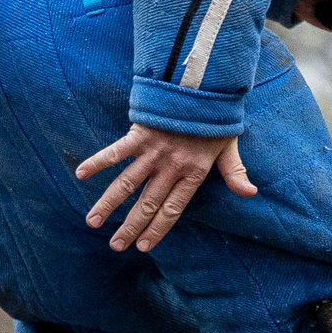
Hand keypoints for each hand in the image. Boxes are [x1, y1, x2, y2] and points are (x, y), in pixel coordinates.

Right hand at [74, 124, 256, 251]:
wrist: (204, 86)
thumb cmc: (216, 118)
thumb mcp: (230, 146)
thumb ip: (235, 171)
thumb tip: (250, 193)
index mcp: (193, 172)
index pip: (173, 209)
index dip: (158, 228)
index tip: (144, 246)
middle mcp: (171, 166)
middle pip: (147, 203)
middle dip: (130, 227)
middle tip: (116, 246)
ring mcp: (154, 151)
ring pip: (127, 183)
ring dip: (109, 203)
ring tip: (92, 222)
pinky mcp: (140, 133)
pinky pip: (116, 151)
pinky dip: (98, 162)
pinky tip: (80, 174)